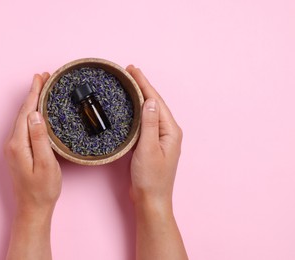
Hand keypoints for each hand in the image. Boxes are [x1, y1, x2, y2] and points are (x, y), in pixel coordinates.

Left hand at [4, 73, 61, 215]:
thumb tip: (35, 115)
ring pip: (23, 118)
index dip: (34, 93)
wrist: (33, 208)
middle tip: (44, 77)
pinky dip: (31, 113)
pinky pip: (24, 126)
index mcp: (19, 144)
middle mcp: (13, 143)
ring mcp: (14, 147)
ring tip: (42, 88)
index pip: (27, 112)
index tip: (40, 77)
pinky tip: (37, 111)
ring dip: (32, 102)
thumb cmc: (43, 189)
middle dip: (33, 93)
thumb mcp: (46, 164)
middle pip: (23, 112)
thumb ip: (40, 139)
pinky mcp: (19, 151)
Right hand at [127, 65, 182, 209]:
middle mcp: (168, 132)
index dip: (144, 84)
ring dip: (139, 97)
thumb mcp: (148, 149)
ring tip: (129, 84)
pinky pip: (145, 122)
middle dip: (142, 86)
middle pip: (154, 103)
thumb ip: (150, 124)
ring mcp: (160, 138)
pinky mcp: (151, 144)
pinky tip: (130, 108)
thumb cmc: (151, 178)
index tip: (133, 70)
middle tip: (129, 72)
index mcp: (170, 131)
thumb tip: (151, 100)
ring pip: (149, 112)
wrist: (150, 199)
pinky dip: (137, 112)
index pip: (156, 101)